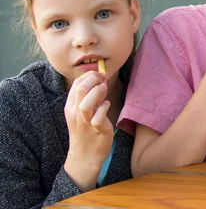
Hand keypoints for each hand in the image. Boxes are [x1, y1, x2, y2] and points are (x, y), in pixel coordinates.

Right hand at [64, 71, 113, 189]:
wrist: (85, 156)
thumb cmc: (86, 131)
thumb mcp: (82, 113)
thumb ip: (90, 98)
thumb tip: (101, 82)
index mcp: (71, 107)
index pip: (76, 84)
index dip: (89, 75)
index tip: (99, 75)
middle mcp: (76, 113)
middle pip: (80, 89)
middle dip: (93, 79)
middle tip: (103, 78)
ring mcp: (85, 122)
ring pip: (85, 104)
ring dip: (97, 92)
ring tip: (104, 89)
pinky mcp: (97, 130)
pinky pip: (98, 117)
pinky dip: (104, 108)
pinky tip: (108, 105)